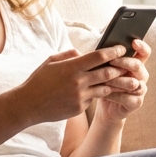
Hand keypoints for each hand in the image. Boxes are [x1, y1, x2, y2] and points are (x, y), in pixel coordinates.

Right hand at [11, 46, 128, 123]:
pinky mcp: (79, 108)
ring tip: (119, 78)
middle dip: (119, 68)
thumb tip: (82, 53)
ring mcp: (80, 96)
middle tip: (126, 64)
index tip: (121, 48)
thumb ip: (69, 56)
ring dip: (111, 83)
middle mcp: (78, 81)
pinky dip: (94, 94)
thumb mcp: (51, 62)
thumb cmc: (38, 80)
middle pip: (107, 73)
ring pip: (104, 88)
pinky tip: (94, 91)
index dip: (113, 52)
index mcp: (72, 67)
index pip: (99, 57)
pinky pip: (92, 99)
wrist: (28, 105)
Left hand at [94, 39, 150, 123]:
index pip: (144, 52)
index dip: (142, 46)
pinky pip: (128, 98)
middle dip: (124, 62)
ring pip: (133, 83)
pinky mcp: (136, 102)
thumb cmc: (103, 83)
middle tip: (111, 61)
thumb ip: (95, 59)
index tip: (133, 42)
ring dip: (117, 80)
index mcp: (136, 64)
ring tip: (103, 80)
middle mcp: (141, 76)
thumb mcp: (100, 69)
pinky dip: (115, 95)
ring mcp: (141, 89)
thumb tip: (74, 50)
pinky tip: (104, 93)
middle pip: (138, 66)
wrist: (105, 107)